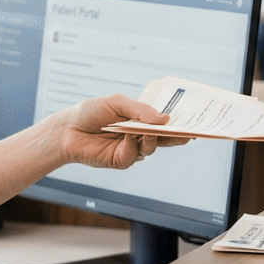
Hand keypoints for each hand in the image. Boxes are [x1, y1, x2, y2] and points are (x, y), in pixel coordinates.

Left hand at [47, 93, 182, 168]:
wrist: (68, 129)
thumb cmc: (92, 112)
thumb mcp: (117, 103)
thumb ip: (141, 110)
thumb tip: (165, 119)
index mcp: (141, 120)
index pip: (165, 123)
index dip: (180, 123)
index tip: (195, 121)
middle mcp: (139, 135)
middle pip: (164, 138)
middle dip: (176, 136)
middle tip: (188, 132)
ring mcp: (131, 149)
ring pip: (150, 147)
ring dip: (152, 139)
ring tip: (150, 131)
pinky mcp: (120, 160)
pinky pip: (133, 155)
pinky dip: (132, 145)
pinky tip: (128, 136)